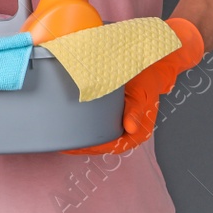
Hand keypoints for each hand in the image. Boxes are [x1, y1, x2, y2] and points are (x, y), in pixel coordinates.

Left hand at [61, 17, 204, 154]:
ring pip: (97, 134)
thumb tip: (131, 128)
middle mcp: (126, 130)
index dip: (90, 149)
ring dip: (80, 135)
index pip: (110, 147)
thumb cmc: (147, 79)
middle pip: (100, 143)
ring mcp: (118, 122)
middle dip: (80, 144)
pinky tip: (69, 118)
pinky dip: (83, 122)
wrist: (152, 64)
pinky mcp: (113, 112)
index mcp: (136, 132)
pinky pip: (96, 122)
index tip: (72, 147)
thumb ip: (136, 111)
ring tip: (60, 133)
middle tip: (59, 140)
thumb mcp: (142, 94)